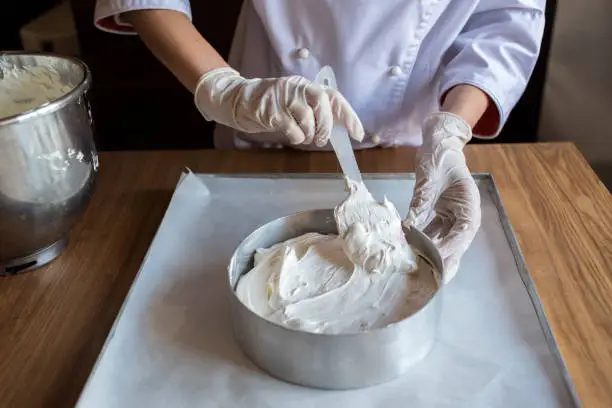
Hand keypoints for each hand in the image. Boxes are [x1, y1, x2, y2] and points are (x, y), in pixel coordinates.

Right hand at [194, 67, 363, 146]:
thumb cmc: (274, 106)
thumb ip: (317, 112)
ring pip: (307, 119)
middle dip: (325, 127)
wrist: (240, 100)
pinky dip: (296, 137)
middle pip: (322, 105)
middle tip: (320, 140)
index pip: (334, 98)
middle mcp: (297, 88)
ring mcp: (283, 98)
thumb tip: (340, 129)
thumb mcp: (298, 104)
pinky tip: (292, 135)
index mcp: (307, 86)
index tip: (358, 134)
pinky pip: (292, 129)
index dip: (349, 116)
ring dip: (309, 135)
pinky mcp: (270, 111)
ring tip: (303, 137)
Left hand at [405, 112, 480, 282]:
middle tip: (434, 278)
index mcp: (470, 204)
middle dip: (445, 260)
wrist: (438, 143)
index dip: (451, 248)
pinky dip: (423, 242)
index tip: (436, 259)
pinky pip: (433, 233)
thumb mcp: (429, 178)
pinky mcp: (442, 215)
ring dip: (432, 254)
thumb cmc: (439, 156)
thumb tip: (409, 224)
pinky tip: (411, 251)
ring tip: (420, 269)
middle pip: (457, 243)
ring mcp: (454, 216)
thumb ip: (422, 201)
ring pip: (445, 241)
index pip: (463, 233)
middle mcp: (465, 214)